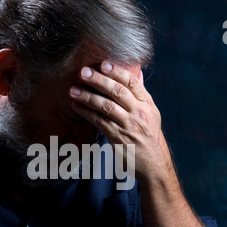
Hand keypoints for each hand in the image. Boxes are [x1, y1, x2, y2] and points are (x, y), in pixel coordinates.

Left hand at [69, 62, 172, 183]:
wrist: (153, 162)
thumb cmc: (149, 135)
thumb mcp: (151, 113)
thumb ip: (140, 94)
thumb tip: (137, 73)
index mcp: (147, 103)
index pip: (132, 82)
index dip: (117, 71)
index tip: (103, 64)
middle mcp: (139, 112)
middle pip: (118, 92)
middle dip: (99, 81)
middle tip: (83, 73)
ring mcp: (128, 125)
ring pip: (106, 106)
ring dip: (87, 97)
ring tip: (73, 90)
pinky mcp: (118, 137)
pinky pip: (100, 122)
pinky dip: (87, 113)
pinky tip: (77, 107)